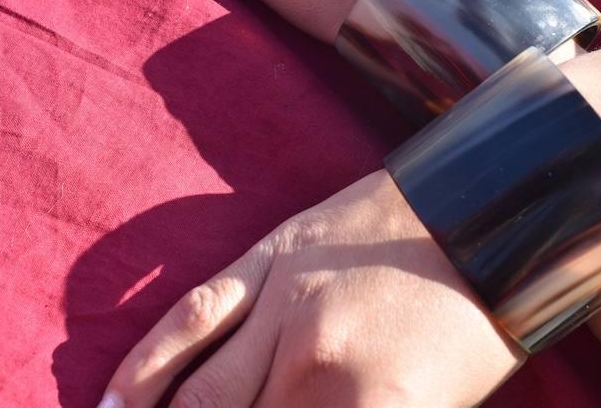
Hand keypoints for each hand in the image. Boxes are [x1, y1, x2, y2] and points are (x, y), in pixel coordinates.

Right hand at [99, 170, 521, 407]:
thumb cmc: (473, 318)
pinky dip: (149, 366)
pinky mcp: (272, 256)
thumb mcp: (442, 404)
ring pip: (199, 392)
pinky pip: (196, 316)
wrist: (481, 211)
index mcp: (374, 405)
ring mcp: (286, 302)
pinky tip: (118, 402)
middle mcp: (315, 362)